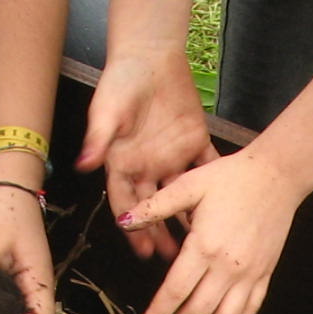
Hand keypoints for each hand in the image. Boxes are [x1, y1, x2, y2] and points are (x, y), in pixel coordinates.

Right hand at [80, 49, 217, 262]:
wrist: (150, 53)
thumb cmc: (121, 80)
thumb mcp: (107, 110)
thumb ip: (99, 138)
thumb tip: (85, 166)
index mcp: (123, 161)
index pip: (127, 202)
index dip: (133, 228)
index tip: (141, 250)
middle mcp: (147, 165)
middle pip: (156, 207)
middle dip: (162, 234)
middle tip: (174, 260)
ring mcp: (172, 156)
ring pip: (182, 197)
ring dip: (190, 219)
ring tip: (200, 245)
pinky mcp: (194, 142)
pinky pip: (206, 168)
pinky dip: (214, 188)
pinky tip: (227, 209)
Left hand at [117, 145, 306, 313]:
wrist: (278, 174)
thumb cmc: (231, 177)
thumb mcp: (189, 185)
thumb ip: (156, 207)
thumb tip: (123, 222)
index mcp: (204, 246)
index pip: (175, 291)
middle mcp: (228, 266)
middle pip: (197, 311)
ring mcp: (249, 273)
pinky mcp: (265, 272)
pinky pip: (252, 307)